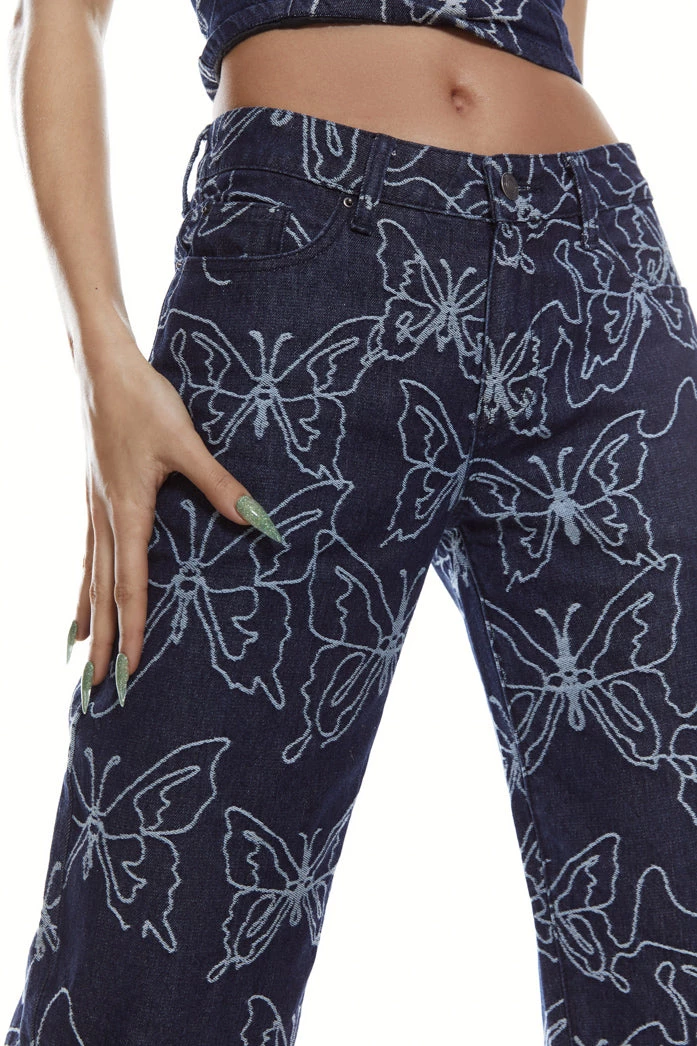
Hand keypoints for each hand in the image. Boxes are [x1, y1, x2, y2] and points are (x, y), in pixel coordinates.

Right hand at [68, 338, 284, 709]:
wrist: (101, 368)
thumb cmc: (144, 402)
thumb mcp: (185, 443)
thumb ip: (220, 485)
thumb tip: (257, 521)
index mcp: (127, 511)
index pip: (130, 585)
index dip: (133, 630)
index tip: (131, 670)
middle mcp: (105, 517)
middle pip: (102, 593)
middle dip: (102, 644)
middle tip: (95, 688)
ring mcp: (94, 507)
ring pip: (89, 575)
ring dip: (88, 618)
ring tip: (81, 654)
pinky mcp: (93, 494)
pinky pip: (87, 551)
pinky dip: (84, 582)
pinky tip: (83, 592)